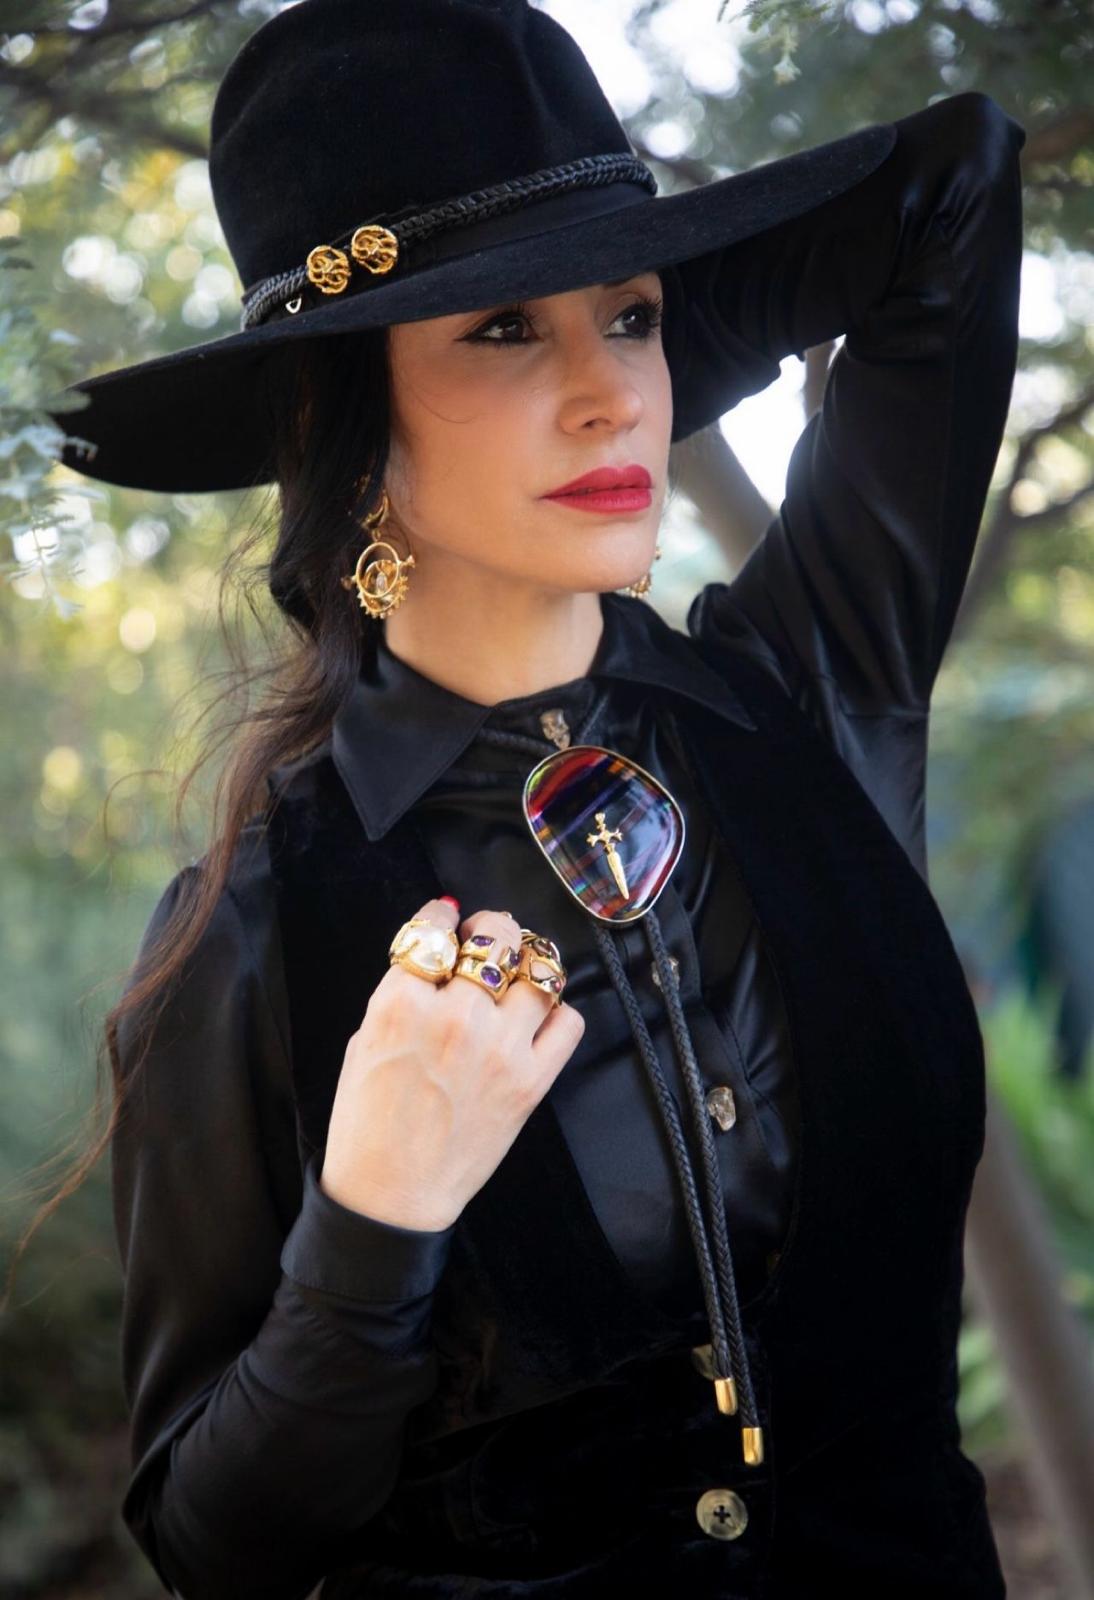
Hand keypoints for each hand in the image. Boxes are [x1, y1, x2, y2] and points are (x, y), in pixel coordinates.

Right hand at [320, 898, 583, 1230]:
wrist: (393, 1193)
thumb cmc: (368, 1121)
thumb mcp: (364, 1040)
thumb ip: (401, 989)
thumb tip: (436, 935)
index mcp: (400, 1005)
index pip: (433, 929)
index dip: (441, 919)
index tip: (445, 921)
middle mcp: (455, 1018)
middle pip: (496, 935)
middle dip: (491, 926)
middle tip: (487, 937)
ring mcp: (500, 1049)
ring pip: (540, 970)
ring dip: (529, 961)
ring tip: (518, 970)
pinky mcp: (531, 1081)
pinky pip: (567, 1022)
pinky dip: (555, 1012)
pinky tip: (535, 1019)